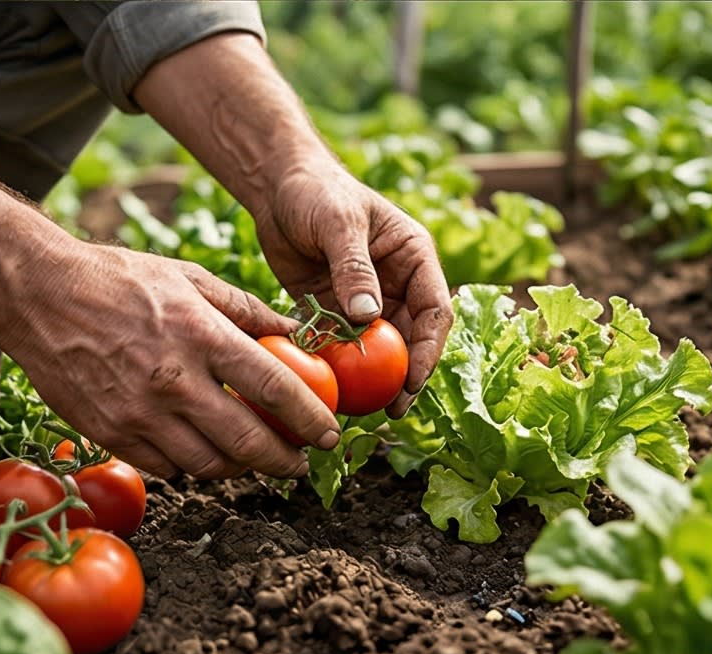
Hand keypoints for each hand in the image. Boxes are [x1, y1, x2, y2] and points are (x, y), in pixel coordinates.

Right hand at [2, 243, 341, 478]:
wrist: (39, 294)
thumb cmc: (121, 279)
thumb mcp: (190, 278)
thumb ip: (246, 308)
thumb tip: (293, 331)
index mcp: (202, 337)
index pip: (275, 389)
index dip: (311, 419)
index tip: (329, 433)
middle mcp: (174, 381)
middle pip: (248, 443)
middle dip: (285, 461)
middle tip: (301, 463)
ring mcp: (139, 413)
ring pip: (208, 466)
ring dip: (241, 469)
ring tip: (255, 460)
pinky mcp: (109, 433)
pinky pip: (166, 468)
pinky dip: (192, 466)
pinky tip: (203, 452)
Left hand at [254, 163, 453, 416]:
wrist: (276, 186)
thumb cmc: (316, 190)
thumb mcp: (338, 223)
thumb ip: (354, 268)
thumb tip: (369, 316)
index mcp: (413, 258)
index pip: (434, 310)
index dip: (428, 350)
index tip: (413, 380)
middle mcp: (396, 282)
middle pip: (410, 337)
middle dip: (404, 375)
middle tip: (390, 409)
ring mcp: (365, 299)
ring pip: (377, 347)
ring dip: (371, 377)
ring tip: (361, 408)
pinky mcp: (334, 309)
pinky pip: (341, 343)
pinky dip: (338, 365)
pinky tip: (329, 388)